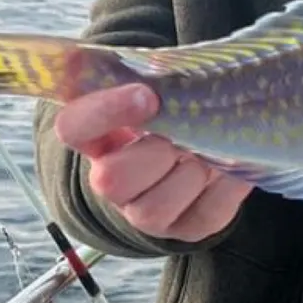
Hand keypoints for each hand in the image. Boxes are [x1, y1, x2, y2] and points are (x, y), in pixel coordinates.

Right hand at [53, 83, 251, 241]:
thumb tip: (173, 74)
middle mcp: (110, 182)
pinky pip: (206, 215)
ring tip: (204, 155)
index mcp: (96, 137)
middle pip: (111, 180)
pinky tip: (230, 169)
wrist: (207, 142)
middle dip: (156, 152)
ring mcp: (144, 213)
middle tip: (180, 137)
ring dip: (191, 173)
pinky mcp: (186, 228)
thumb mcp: (159, 88)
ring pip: (155, 208)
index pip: (72, 127)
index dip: (105, 111)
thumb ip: (154, 78)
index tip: (146, 95)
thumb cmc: (177, 108)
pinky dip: (228, 187)